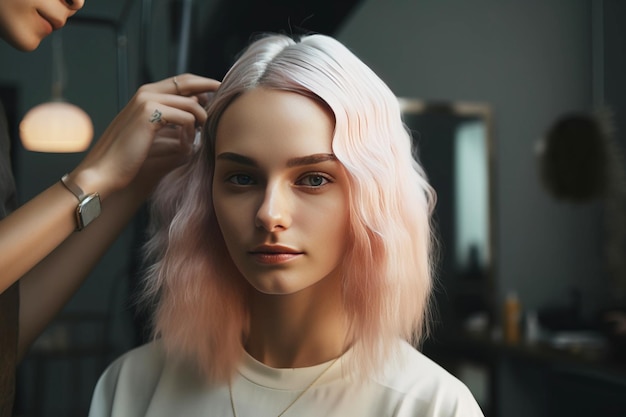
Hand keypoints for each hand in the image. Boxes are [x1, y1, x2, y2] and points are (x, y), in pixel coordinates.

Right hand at [69, 73, 219, 197]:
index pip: (181, 81)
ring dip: (200, 122)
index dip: (202, 84)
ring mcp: (146, 101)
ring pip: (190, 105)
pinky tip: (186, 147)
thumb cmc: (129, 157)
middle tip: (224, 100)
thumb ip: (173, 119)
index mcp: (146, 94)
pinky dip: (191, 134)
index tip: (219, 90)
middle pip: (187, 82)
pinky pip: (186, 119)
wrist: (105, 171)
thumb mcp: (154, 133)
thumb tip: (198, 108)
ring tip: (196, 138)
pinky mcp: (149, 114)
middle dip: (208, 89)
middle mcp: (146, 92)